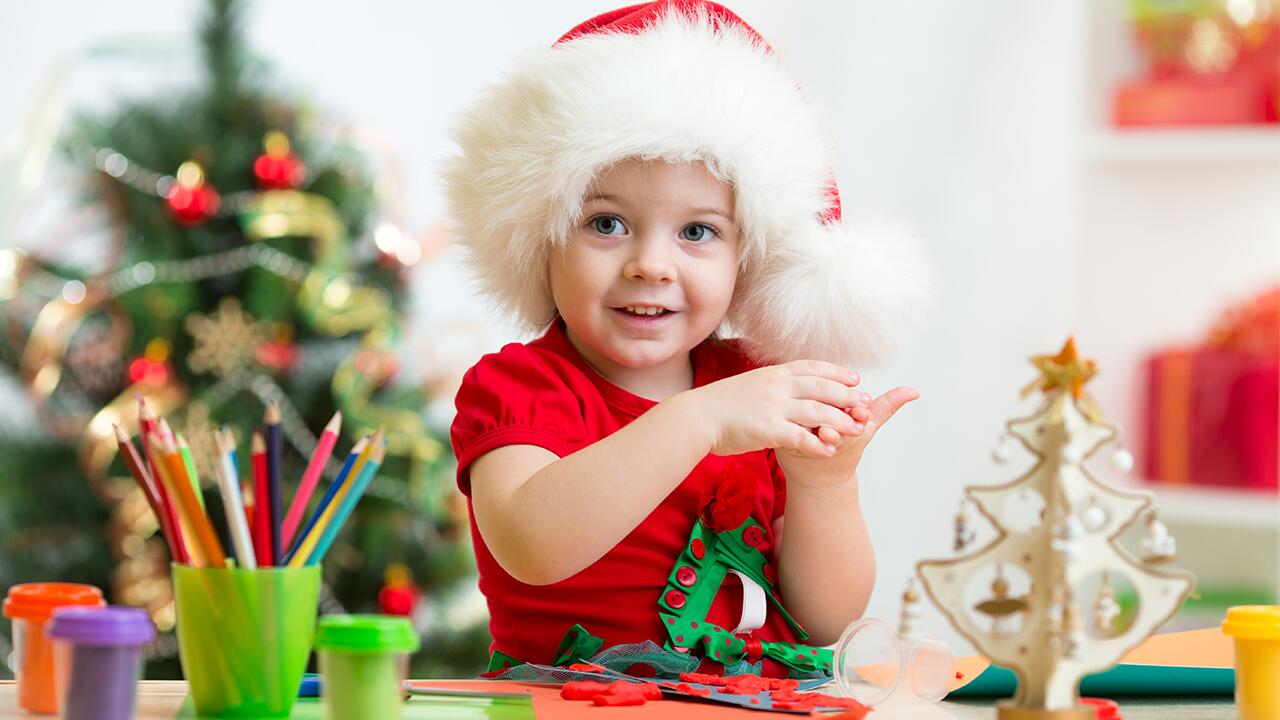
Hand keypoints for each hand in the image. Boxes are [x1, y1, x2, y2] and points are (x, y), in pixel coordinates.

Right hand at [682, 360, 865, 457]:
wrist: (695, 416)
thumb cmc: (717, 405)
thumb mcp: (747, 385)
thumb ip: (769, 386)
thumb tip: (782, 386)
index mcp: (773, 374)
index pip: (812, 367)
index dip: (836, 372)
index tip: (854, 378)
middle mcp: (777, 386)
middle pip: (823, 388)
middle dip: (848, 396)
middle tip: (866, 403)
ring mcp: (773, 406)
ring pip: (818, 412)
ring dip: (842, 421)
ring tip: (859, 431)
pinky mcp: (768, 429)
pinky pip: (801, 437)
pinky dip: (818, 444)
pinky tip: (830, 451)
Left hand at [776, 386, 918, 488]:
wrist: (818, 472)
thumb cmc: (844, 440)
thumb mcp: (868, 425)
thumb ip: (888, 406)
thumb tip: (914, 390)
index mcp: (851, 429)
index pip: (858, 420)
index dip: (859, 416)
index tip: (862, 413)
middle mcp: (832, 436)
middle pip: (836, 428)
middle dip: (835, 427)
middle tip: (831, 427)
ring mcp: (810, 442)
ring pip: (812, 436)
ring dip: (812, 436)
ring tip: (812, 433)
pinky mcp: (788, 443)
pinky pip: (790, 440)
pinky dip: (790, 439)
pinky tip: (787, 433)